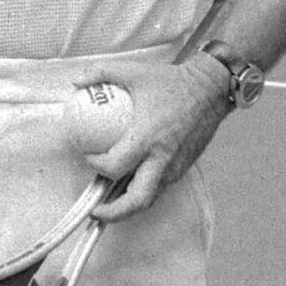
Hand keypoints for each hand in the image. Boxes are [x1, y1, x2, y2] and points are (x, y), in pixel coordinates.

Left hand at [70, 55, 229, 221]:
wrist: (209, 89)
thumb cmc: (171, 82)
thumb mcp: (132, 72)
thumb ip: (100, 73)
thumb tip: (76, 81)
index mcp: (146, 137)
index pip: (114, 166)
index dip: (95, 165)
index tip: (86, 155)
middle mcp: (162, 158)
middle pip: (137, 200)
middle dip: (114, 213)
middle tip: (95, 210)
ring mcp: (175, 167)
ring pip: (150, 199)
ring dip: (128, 206)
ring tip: (109, 202)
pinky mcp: (183, 168)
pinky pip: (159, 188)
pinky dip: (142, 191)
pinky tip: (128, 181)